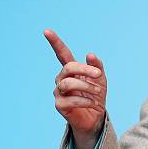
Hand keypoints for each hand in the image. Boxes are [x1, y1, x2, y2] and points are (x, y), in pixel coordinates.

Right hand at [44, 29, 106, 144]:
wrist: (96, 117)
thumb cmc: (96, 96)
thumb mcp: (100, 79)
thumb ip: (97, 66)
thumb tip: (90, 54)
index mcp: (71, 71)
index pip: (62, 54)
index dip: (55, 42)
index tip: (47, 31)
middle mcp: (62, 79)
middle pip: (68, 68)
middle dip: (85, 70)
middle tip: (98, 75)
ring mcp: (59, 92)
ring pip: (68, 84)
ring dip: (86, 86)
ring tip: (98, 92)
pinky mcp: (60, 106)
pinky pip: (71, 100)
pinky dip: (85, 100)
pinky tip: (93, 103)